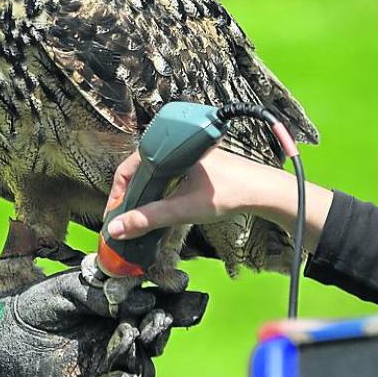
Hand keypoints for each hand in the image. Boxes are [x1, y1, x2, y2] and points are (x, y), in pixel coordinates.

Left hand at [0, 268, 207, 376]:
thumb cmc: (30, 310)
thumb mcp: (69, 290)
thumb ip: (104, 293)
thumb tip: (144, 298)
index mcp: (113, 317)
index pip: (151, 310)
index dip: (169, 298)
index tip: (180, 282)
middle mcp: (114, 344)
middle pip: (155, 340)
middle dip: (163, 323)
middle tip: (160, 311)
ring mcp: (106, 373)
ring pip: (145, 368)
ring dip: (147, 344)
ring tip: (134, 326)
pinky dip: (127, 370)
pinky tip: (118, 343)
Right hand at [104, 147, 283, 238]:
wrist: (262, 191)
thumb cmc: (229, 193)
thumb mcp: (183, 209)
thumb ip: (148, 219)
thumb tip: (117, 228)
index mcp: (168, 150)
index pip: (128, 168)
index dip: (117, 193)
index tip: (114, 215)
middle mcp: (174, 147)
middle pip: (139, 171)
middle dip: (129, 196)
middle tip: (126, 219)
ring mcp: (185, 155)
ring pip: (153, 174)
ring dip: (144, 195)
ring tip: (141, 216)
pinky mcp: (194, 164)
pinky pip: (167, 175)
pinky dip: (158, 191)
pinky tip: (161, 207)